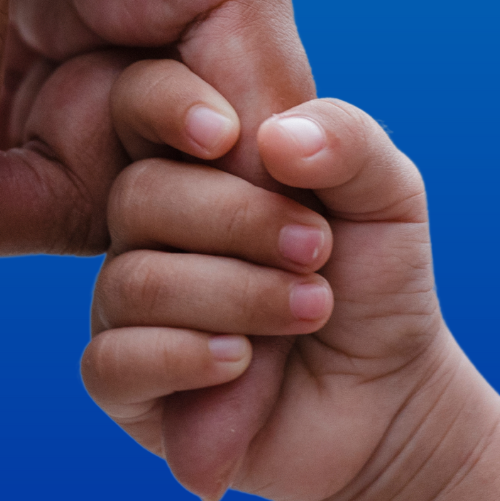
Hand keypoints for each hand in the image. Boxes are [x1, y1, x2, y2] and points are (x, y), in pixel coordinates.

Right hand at [83, 60, 455, 500]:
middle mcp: (146, 227)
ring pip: (136, 282)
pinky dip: (187, 359)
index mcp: (191, 163)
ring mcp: (126, 304)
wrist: (384, 397)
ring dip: (238, 296)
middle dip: (240, 222)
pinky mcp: (122, 380)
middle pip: (139, 196)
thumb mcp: (386, 198)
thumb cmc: (372, 283)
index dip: (167, 105)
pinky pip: (113, 361)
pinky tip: (242, 363)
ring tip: (309, 309)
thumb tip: (274, 136)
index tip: (234, 135)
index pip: (137, 103)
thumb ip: (346, 143)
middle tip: (316, 251)